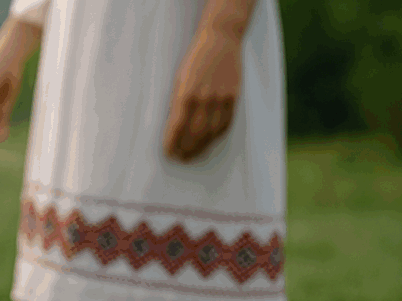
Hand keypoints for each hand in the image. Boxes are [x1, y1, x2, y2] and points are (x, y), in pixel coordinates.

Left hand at [163, 26, 242, 162]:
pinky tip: (209, 142)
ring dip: (201, 147)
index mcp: (186, 93)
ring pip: (211, 132)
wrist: (221, 39)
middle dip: (186, 149)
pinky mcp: (234, 96)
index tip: (167, 153)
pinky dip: (216, 136)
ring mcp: (221, 97)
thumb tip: (174, 129)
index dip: (172, 143)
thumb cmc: (194, 60)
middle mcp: (204, 97)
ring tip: (192, 156)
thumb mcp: (180, 79)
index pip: (176, 126)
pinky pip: (226, 123)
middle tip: (179, 159)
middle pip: (194, 133)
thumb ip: (178, 103)